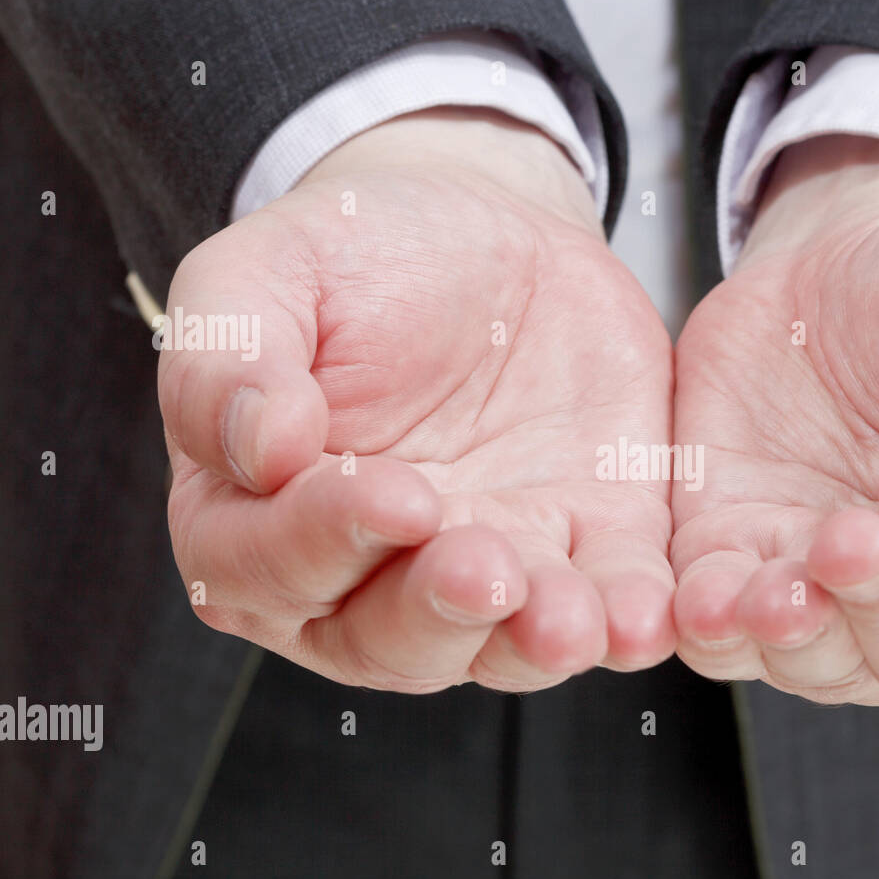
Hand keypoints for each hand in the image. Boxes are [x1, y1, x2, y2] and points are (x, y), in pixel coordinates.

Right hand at [160, 109, 674, 692]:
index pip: (268, 567)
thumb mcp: (266, 275)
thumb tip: (255, 450)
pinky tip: (649, 616)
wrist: (487, 235)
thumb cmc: (357, 261)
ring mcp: (490, 569)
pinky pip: (611, 603)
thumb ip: (229, 356)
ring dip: (538, 642)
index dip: (324, 541)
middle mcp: (372, 575)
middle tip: (485, 570)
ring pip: (502, 644)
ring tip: (574, 620)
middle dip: (439, 611)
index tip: (392, 495)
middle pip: (389, 636)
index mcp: (263, 520)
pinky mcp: (588, 548)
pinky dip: (632, 620)